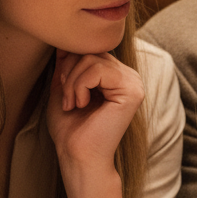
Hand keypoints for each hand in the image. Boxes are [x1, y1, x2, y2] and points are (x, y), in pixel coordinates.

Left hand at [46, 49, 143, 178]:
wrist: (79, 156)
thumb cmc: (71, 129)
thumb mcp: (64, 88)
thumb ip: (67, 65)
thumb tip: (63, 42)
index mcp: (117, 77)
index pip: (91, 50)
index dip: (70, 64)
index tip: (64, 91)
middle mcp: (129, 77)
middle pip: (92, 51)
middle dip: (70, 72)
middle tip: (68, 99)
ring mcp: (134, 84)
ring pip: (93, 59)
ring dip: (73, 82)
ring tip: (74, 104)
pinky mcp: (132, 92)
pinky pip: (98, 70)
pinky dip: (81, 85)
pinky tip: (82, 104)